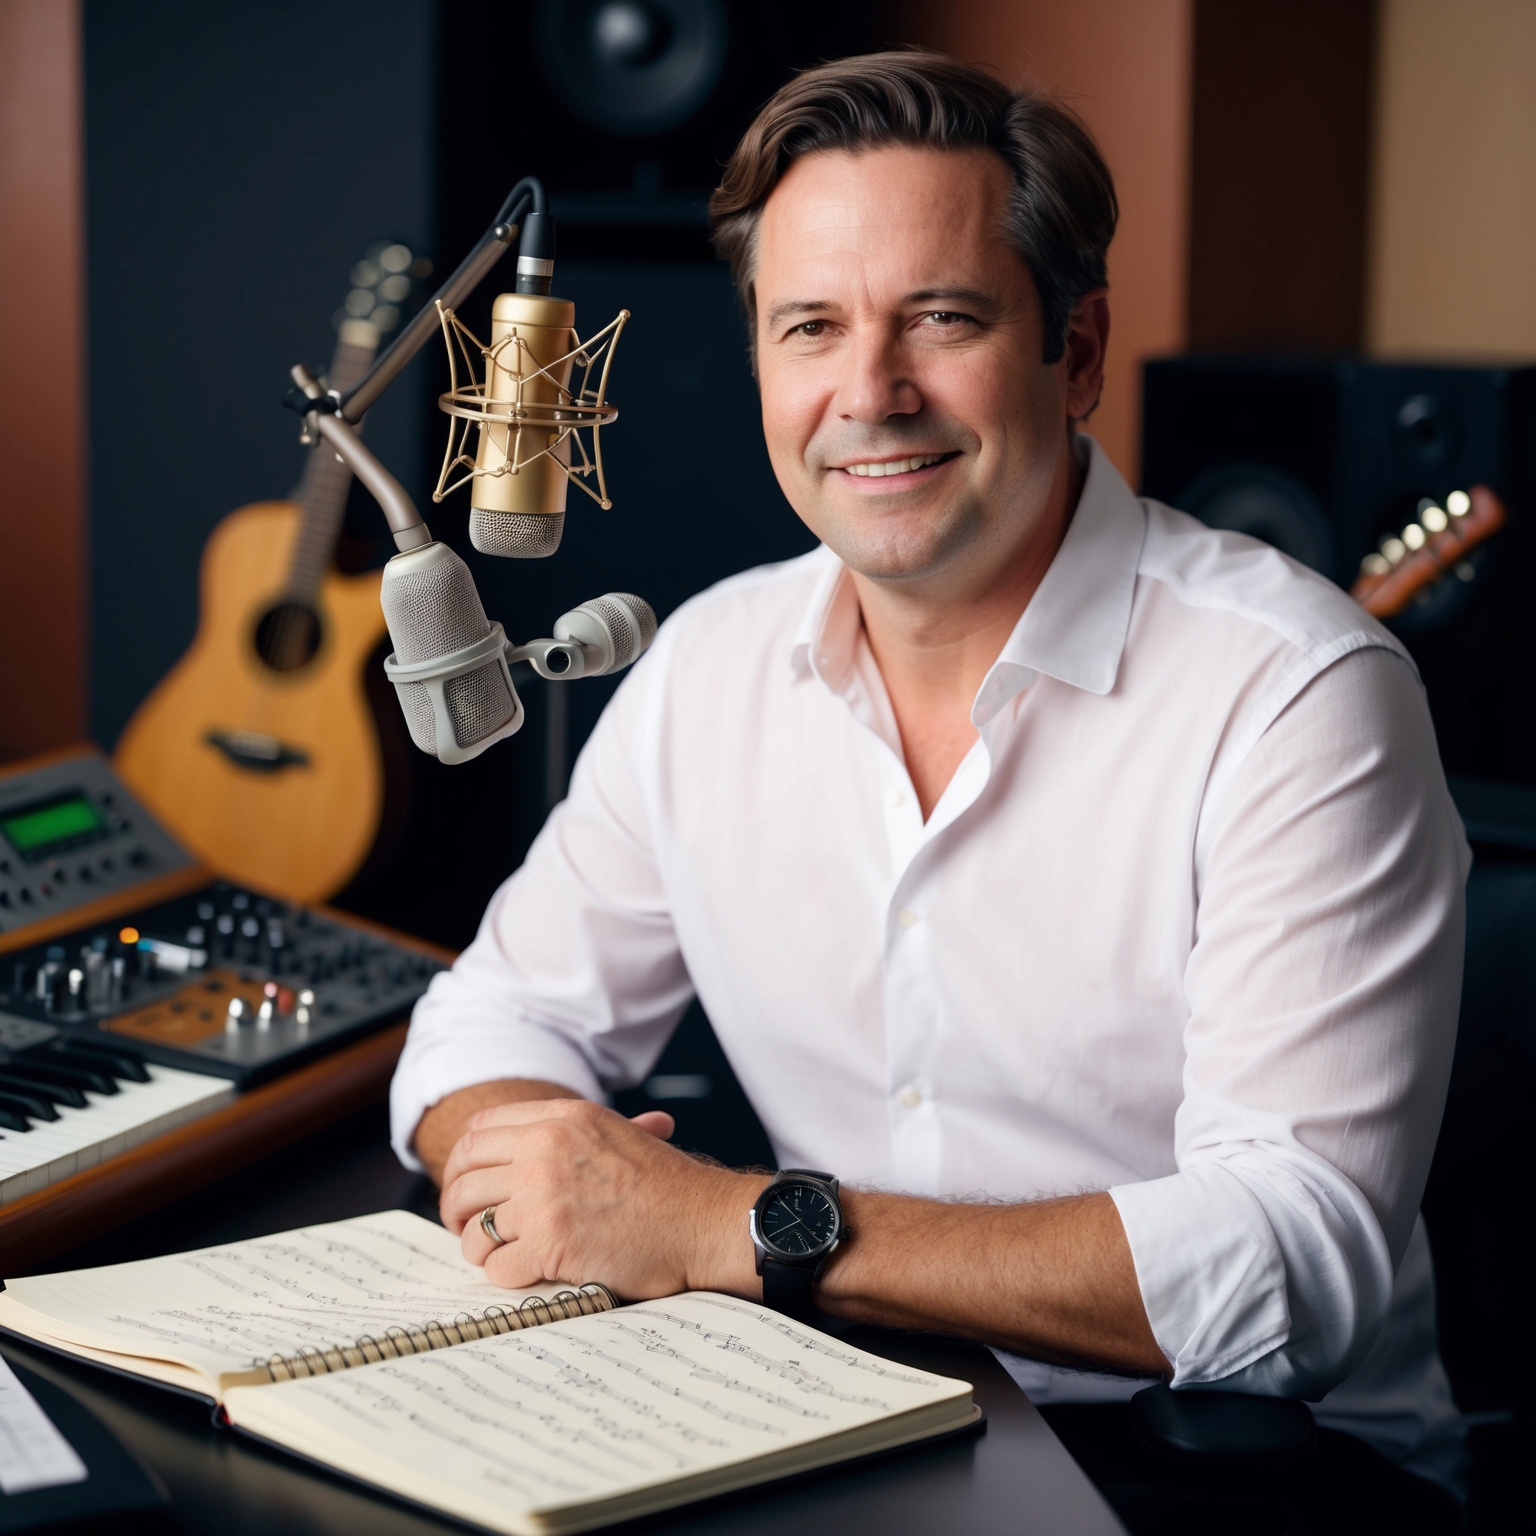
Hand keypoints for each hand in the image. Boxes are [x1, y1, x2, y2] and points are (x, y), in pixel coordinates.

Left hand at [439, 1097, 767, 1297]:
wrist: (701, 1221)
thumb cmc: (666, 1186)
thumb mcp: (619, 1134)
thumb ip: (568, 1133)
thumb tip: (526, 1141)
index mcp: (562, 1118)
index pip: (479, 1130)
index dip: (462, 1161)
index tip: (467, 1184)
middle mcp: (547, 1148)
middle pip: (465, 1176)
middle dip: (457, 1206)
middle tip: (468, 1225)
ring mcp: (545, 1196)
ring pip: (473, 1226)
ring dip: (479, 1246)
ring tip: (499, 1254)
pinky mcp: (551, 1243)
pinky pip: (496, 1265)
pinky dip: (505, 1275)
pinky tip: (528, 1272)